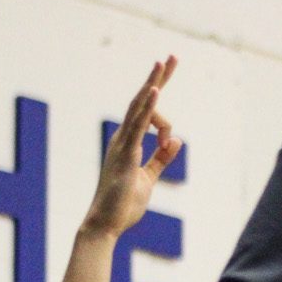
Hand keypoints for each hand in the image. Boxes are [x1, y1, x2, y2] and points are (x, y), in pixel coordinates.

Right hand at [81, 59, 182, 238]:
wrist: (106, 224)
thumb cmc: (124, 204)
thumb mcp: (149, 178)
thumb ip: (161, 159)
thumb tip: (176, 140)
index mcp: (129, 142)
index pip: (146, 112)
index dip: (159, 97)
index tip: (170, 90)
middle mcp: (123, 138)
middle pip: (142, 101)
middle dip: (158, 78)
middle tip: (171, 57)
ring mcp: (122, 144)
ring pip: (138, 108)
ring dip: (152, 84)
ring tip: (163, 64)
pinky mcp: (125, 155)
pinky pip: (136, 126)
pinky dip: (146, 109)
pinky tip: (154, 92)